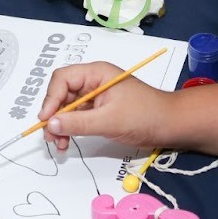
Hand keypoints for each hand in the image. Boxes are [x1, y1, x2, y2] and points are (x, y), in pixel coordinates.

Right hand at [39, 62, 171, 153]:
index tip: (47, 119)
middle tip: (51, 136)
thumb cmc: (145, 116)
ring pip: (67, 108)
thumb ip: (78, 123)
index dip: (51, 98)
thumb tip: (51, 123)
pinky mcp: (98, 111)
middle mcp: (93, 82)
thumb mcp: (109, 120)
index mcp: (97, 73)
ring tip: (59, 144)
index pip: (63, 79)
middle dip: (54, 115)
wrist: (170, 126)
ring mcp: (95, 97)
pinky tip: (67, 142)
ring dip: (60, 125)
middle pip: (61, 94)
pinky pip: (77, 118)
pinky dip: (69, 130)